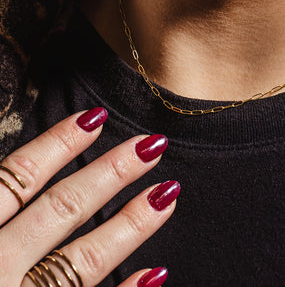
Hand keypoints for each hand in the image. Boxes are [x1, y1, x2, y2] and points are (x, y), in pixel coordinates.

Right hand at [0, 107, 179, 285]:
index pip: (20, 175)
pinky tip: (156, 273)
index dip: (58, 143)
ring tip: (166, 194)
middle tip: (152, 145)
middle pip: (62, 208)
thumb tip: (11, 172)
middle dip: (111, 173)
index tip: (95, 116)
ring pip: (84, 260)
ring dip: (130, 225)